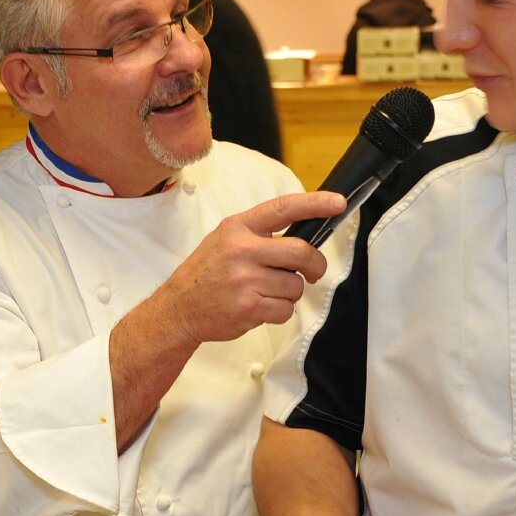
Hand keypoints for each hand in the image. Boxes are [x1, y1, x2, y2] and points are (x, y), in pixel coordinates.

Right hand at [152, 191, 344, 345]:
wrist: (178, 308)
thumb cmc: (205, 274)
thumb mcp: (224, 240)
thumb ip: (259, 234)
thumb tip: (303, 236)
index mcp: (238, 228)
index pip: (283, 208)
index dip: (314, 204)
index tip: (336, 203)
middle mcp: (242, 250)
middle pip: (301, 251)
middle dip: (316, 264)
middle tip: (314, 271)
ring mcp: (245, 279)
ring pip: (295, 285)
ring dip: (289, 293)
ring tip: (266, 292)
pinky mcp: (249, 306)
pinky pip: (285, 309)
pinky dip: (279, 312)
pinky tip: (259, 307)